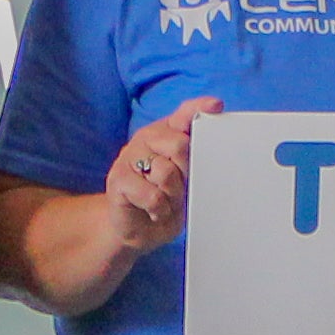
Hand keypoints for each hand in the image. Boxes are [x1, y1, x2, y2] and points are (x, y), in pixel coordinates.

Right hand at [103, 97, 220, 250]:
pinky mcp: (118, 180)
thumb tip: (213, 148)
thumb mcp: (185, 177)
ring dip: (173, 196)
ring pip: (166, 172)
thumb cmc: (165, 199)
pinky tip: (154, 211)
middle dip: (187, 173)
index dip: (200, 108)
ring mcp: (129, 157)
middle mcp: (147, 139)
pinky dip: (159, 209)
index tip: (216, 106)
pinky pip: (152, 196)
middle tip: (180, 188)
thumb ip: (196, 158)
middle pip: (180, 146)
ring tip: (166, 201)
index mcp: (166, 133)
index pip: (184, 114)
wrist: (136, 228)